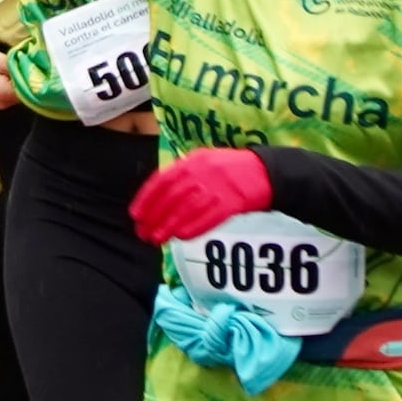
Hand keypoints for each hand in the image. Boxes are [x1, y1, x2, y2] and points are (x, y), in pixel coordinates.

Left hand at [128, 143, 276, 245]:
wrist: (266, 172)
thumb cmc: (230, 170)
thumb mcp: (204, 163)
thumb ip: (182, 176)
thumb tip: (157, 199)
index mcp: (193, 160)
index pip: (162, 180)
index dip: (146, 199)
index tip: (135, 216)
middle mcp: (203, 171)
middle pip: (172, 197)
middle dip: (154, 217)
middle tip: (143, 233)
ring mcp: (219, 186)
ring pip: (187, 208)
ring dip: (169, 226)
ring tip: (157, 240)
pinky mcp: (234, 201)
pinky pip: (210, 216)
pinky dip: (193, 227)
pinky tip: (181, 237)